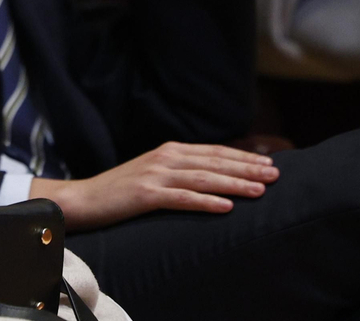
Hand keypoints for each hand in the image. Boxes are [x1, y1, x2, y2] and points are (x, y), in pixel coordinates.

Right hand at [33, 142, 278, 230]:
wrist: (83, 199)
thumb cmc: (120, 191)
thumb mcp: (153, 174)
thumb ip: (180, 171)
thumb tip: (214, 177)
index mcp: (169, 151)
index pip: (215, 152)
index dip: (243, 157)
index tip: (270, 164)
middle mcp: (165, 158)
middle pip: (214, 162)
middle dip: (248, 168)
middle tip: (276, 175)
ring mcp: (155, 175)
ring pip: (204, 178)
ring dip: (234, 184)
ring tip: (260, 190)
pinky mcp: (145, 194)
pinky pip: (182, 199)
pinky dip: (206, 202)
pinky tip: (226, 207)